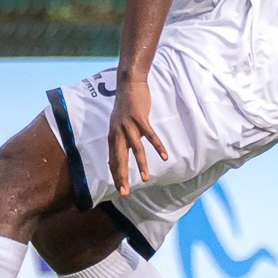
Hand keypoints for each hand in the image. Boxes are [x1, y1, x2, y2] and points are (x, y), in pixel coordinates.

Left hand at [108, 78, 168, 197]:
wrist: (128, 85)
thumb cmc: (125, 106)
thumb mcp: (118, 125)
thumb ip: (119, 139)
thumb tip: (120, 154)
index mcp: (113, 135)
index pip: (113, 159)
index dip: (116, 174)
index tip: (119, 188)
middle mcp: (118, 133)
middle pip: (119, 158)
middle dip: (122, 176)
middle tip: (124, 193)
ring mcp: (128, 126)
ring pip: (135, 150)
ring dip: (141, 165)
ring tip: (146, 179)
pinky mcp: (139, 119)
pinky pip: (150, 136)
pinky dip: (157, 146)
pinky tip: (164, 157)